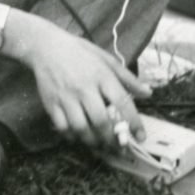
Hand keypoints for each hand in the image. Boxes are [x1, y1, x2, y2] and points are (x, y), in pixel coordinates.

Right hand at [27, 25, 151, 148]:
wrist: (47, 47)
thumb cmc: (80, 53)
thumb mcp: (106, 59)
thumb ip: (128, 78)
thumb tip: (148, 93)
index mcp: (101, 75)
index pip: (122, 102)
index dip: (133, 122)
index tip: (140, 136)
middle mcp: (84, 87)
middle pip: (101, 121)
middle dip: (112, 139)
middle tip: (118, 147)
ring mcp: (66, 97)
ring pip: (81, 128)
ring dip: (93, 142)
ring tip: (100, 145)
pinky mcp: (51, 104)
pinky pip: (63, 128)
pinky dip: (72, 137)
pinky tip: (79, 136)